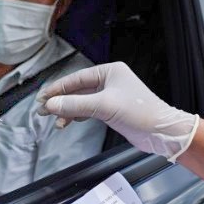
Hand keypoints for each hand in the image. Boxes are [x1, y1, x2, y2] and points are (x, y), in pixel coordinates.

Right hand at [36, 62, 197, 160]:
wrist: (161, 132)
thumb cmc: (140, 113)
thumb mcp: (104, 106)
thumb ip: (75, 105)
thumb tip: (51, 105)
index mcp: (110, 71)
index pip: (77, 78)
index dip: (57, 89)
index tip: (42, 98)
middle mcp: (110, 80)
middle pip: (77, 89)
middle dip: (60, 101)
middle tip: (42, 111)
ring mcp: (111, 95)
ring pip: (81, 101)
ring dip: (68, 111)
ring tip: (55, 121)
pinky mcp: (112, 110)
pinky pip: (88, 110)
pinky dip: (77, 116)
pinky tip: (68, 122)